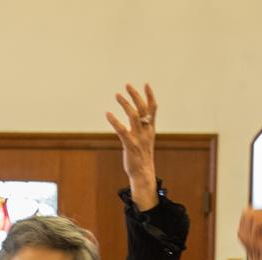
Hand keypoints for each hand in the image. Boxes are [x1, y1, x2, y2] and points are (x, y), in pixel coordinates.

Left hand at [106, 83, 157, 211]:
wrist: (143, 173)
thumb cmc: (142, 156)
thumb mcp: (145, 139)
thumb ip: (143, 127)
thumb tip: (140, 116)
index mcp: (150, 129)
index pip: (153, 109)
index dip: (150, 96)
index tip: (146, 84)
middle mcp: (146, 131)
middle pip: (143, 109)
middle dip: (136, 95)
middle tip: (127, 85)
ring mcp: (139, 138)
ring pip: (134, 116)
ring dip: (125, 104)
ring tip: (117, 95)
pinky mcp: (130, 145)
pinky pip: (122, 130)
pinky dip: (114, 121)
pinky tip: (108, 113)